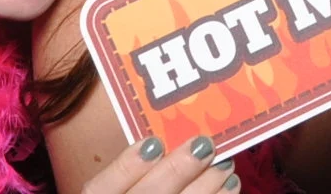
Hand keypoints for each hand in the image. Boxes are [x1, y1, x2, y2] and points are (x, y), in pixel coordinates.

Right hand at [80, 135, 237, 193]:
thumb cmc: (133, 191)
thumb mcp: (116, 185)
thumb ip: (126, 172)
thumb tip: (159, 142)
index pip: (99, 189)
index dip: (126, 167)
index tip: (152, 143)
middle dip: (176, 170)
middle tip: (203, 145)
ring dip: (206, 187)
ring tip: (224, 164)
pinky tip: (230, 186)